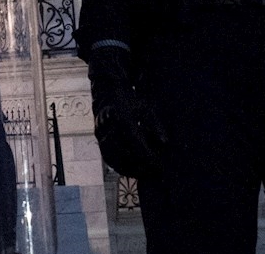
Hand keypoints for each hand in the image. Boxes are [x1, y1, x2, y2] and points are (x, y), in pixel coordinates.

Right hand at [87, 46, 166, 177]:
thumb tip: (165, 143)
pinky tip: (132, 171)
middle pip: (125, 155)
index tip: (159, 166)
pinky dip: (119, 167)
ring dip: (129, 169)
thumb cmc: (130, 100)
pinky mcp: (99, 139)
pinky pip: (108, 158)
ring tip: (144, 174)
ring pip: (115, 159)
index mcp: (124, 120)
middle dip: (140, 167)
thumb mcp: (146, 109)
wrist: (108, 91)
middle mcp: (110, 128)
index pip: (137, 145)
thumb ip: (155, 126)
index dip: (149, 158)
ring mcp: (102, 134)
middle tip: (154, 173)